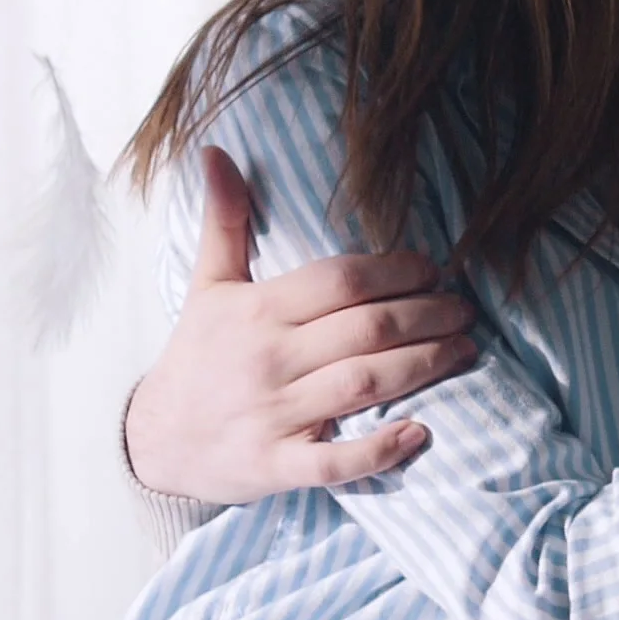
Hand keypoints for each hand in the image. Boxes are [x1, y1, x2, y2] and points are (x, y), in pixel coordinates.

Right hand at [124, 147, 480, 502]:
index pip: (340, 281)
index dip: (395, 270)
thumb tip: (216, 153)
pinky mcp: (275, 465)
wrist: (155, 440)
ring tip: (463, 350)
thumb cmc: (195, 357)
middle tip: (463, 309)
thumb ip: (223, 221)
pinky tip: (419, 432)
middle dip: (426, 315)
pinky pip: (335, 462)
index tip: (431, 269)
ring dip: (423, 366)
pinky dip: (380, 450)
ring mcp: (272, 415)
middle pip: (365, 329)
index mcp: (256, 310)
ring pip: (362, 384)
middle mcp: (267, 359)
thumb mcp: (207, 286)